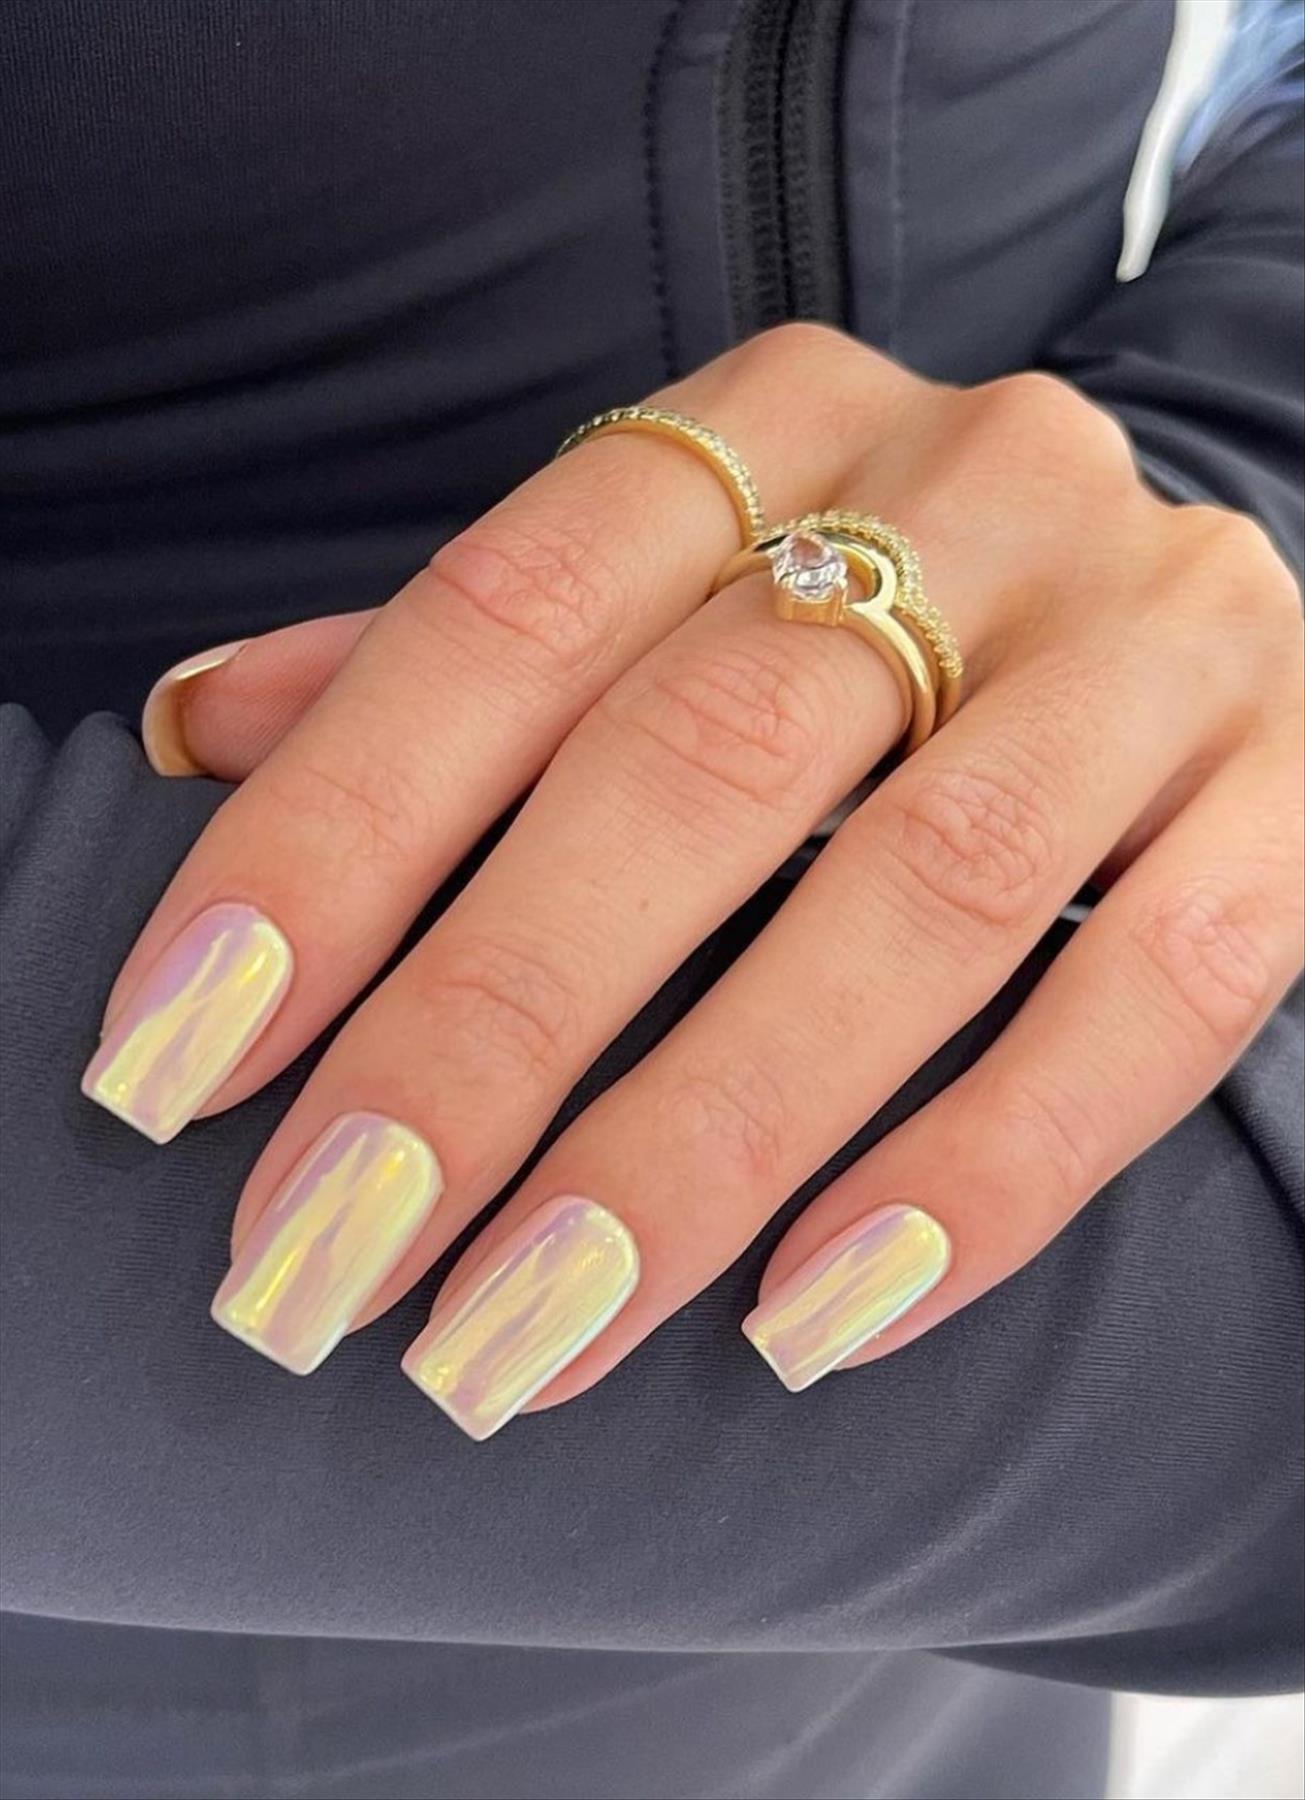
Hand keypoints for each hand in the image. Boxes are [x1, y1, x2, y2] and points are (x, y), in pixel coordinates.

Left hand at [84, 325, 1303, 1437]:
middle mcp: (974, 488)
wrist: (1170, 594)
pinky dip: (983, 1166)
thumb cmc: (871, 612)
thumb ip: (452, 664)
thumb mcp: (668, 586)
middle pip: (700, 767)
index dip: (335, 838)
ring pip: (929, 894)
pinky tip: (812, 1318)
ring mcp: (1158, 633)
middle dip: (491, 1030)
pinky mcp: (1298, 782)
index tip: (180, 1058)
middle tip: (328, 1253)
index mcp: (774, 419)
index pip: (509, 614)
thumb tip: (196, 731)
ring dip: (708, 1136)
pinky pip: (1159, 991)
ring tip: (530, 1333)